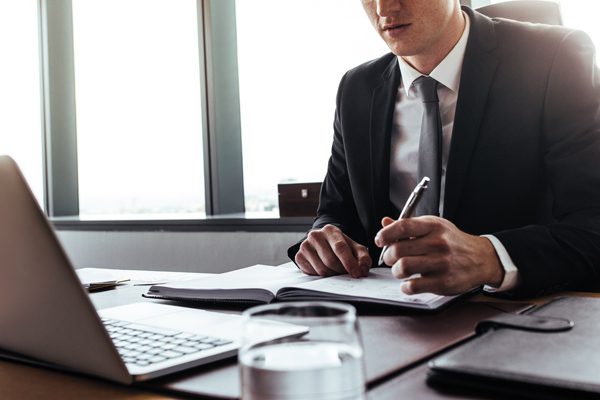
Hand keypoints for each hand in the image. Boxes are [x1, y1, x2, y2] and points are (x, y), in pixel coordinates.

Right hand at [295, 224, 371, 277]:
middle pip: (330, 260)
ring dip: (332, 275)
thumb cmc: (340, 246)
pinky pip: (312, 273)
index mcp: (330, 230)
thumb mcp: (355, 248)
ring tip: (336, 271)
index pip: (340, 247)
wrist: (322, 243)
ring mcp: (305, 245)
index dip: (349, 262)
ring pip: (321, 269)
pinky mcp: (299, 256)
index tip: (357, 273)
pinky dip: (321, 276)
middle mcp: (315, 235)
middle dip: (341, 270)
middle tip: (346, 273)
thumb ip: (363, 258)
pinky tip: (326, 270)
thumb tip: (362, 271)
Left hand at [375, 216, 503, 294]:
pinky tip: (408, 283)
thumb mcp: (434, 227)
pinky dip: (405, 287)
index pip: (403, 226)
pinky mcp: (443, 282)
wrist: (481, 258)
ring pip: (403, 267)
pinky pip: (413, 286)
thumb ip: (409, 226)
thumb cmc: (452, 241)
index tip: (379, 240)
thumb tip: (385, 223)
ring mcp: (441, 263)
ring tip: (400, 270)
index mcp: (433, 226)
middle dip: (388, 256)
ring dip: (396, 271)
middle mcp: (437, 243)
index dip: (386, 234)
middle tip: (391, 259)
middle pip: (398, 249)